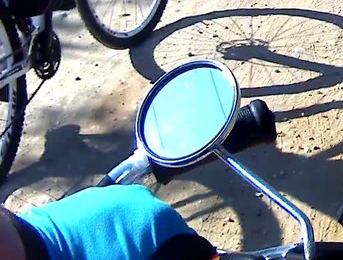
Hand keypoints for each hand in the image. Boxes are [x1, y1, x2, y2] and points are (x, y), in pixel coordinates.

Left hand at [19, 185, 212, 259]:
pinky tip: (102, 246)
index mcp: (159, 219)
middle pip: (165, 228)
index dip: (193, 255)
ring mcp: (118, 195)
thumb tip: (202, 257)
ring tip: (122, 254)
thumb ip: (169, 255)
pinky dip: (117, 229)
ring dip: (139, 238)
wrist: (35, 249)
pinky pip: (117, 213)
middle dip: (162, 246)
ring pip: (140, 219)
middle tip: (147, 257)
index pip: (190, 241)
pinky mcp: (94, 196)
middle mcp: (145, 199)